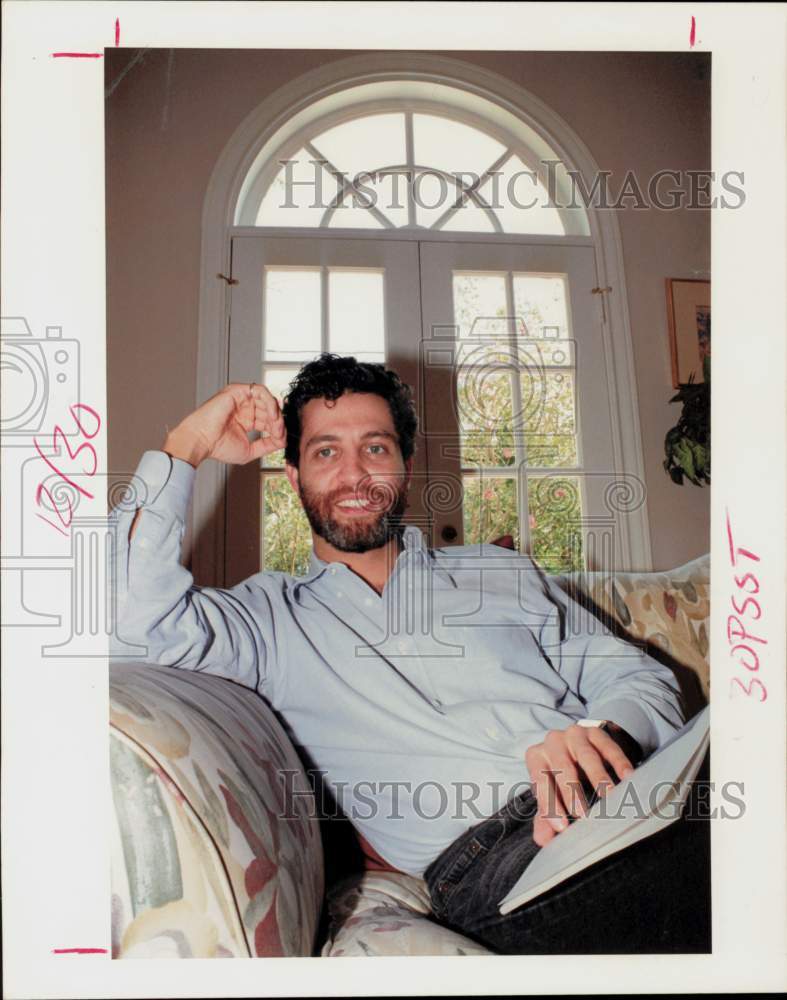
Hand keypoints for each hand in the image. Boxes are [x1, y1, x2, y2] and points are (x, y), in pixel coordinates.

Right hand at [164, 382, 285, 467]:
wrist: (202, 441)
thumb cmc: (218, 447)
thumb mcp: (250, 450)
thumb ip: (267, 445)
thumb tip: (282, 441)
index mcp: (246, 420)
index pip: (268, 421)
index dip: (277, 430)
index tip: (280, 440)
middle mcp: (244, 408)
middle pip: (270, 410)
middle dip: (278, 422)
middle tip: (279, 433)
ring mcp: (241, 399)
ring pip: (267, 400)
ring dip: (275, 413)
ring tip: (276, 425)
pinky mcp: (238, 391)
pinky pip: (260, 391)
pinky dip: (269, 402)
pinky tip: (272, 415)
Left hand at [525, 724, 636, 846]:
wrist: (578, 744)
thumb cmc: (561, 774)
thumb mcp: (551, 791)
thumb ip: (545, 816)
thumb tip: (543, 841)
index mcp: (536, 757)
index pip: (541, 783)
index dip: (550, 806)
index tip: (562, 828)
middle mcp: (553, 742)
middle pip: (562, 768)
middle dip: (572, 793)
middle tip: (583, 816)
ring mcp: (575, 734)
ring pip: (587, 757)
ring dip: (599, 778)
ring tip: (609, 798)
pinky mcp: (597, 732)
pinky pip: (609, 748)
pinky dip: (620, 763)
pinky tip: (628, 777)